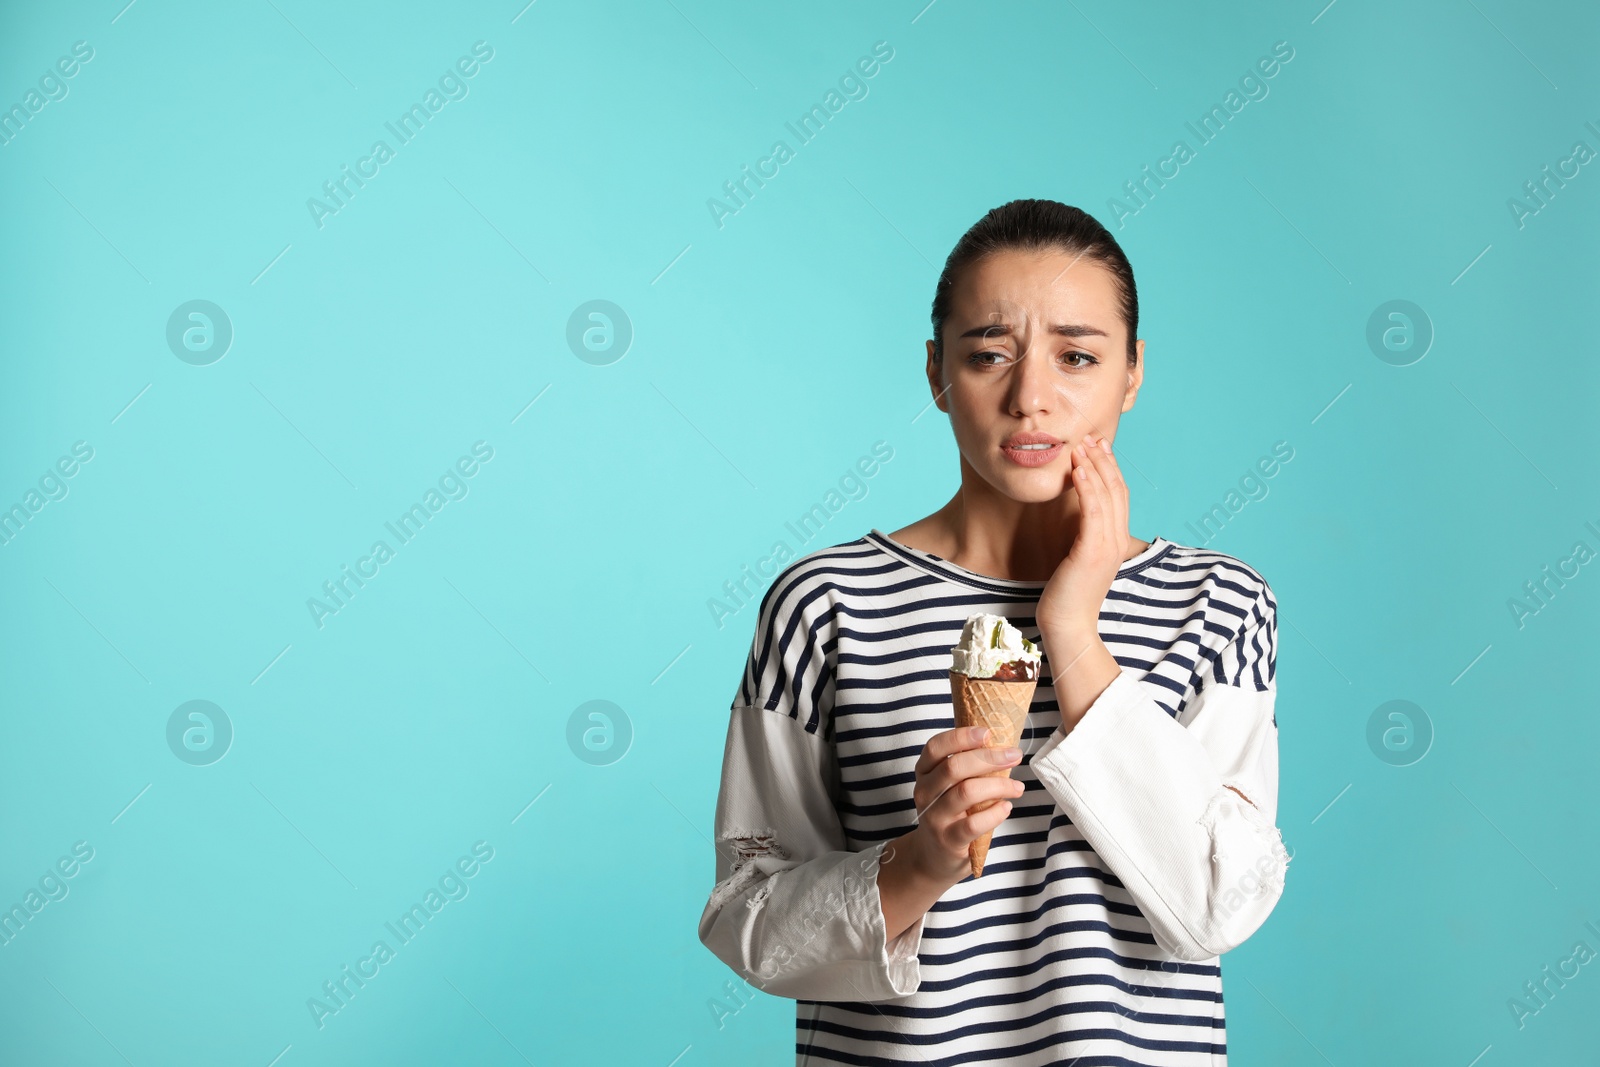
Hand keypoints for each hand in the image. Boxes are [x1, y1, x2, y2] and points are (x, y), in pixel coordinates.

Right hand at [901, 725, 1026, 885]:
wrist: (933, 858)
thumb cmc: (950, 814)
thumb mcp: (948, 787)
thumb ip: (966, 767)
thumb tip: (1004, 746)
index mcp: (924, 772)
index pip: (935, 747)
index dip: (961, 737)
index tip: (988, 733)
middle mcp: (924, 793)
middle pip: (953, 767)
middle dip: (989, 758)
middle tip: (1015, 756)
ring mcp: (934, 818)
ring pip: (965, 792)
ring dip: (998, 785)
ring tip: (1018, 787)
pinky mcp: (948, 840)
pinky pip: (974, 823)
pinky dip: (995, 813)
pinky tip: (1006, 808)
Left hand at [1035, 432, 1130, 647]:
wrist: (1068, 625)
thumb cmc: (1067, 594)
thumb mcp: (1079, 559)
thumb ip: (1083, 537)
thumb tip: (1075, 519)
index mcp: (1117, 541)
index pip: (1119, 496)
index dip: (1110, 468)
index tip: (1098, 446)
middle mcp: (1117, 541)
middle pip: (1117, 490)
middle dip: (1104, 460)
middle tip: (1091, 437)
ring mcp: (1107, 546)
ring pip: (1107, 496)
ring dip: (1094, 466)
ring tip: (1081, 445)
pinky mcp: (1092, 552)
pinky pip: (1093, 512)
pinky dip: (1087, 487)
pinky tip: (1077, 470)